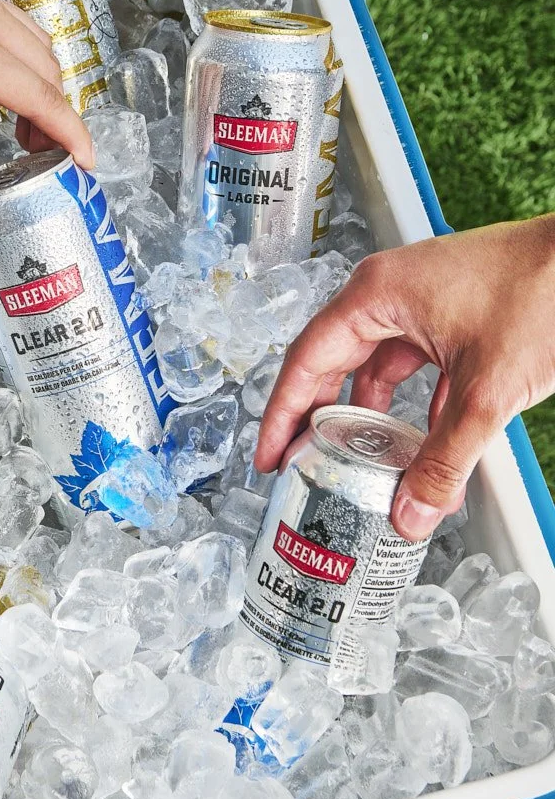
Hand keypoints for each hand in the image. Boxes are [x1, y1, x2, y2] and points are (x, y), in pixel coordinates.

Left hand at [0, 0, 91, 237]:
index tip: (83, 161)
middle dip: (54, 112)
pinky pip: (3, 20)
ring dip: (35, 81)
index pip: (42, 96)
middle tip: (39, 154)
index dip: (70, 133)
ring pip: (29, 39)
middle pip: (47, 67)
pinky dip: (10, 55)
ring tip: (13, 125)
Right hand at [255, 217, 554, 540]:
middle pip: (333, 365)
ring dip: (370, 417)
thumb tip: (412, 511)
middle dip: (319, 420)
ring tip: (358, 462)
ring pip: (377, 368)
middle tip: (301, 466)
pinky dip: (414, 406)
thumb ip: (446, 459)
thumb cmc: (545, 288)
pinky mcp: (453, 314)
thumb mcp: (487, 390)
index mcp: (375, 294)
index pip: (306, 362)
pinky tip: (420, 444)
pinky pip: (416, 367)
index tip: (270, 455)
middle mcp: (389, 293)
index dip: (283, 415)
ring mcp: (422, 302)